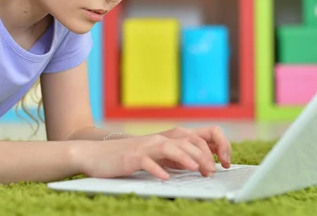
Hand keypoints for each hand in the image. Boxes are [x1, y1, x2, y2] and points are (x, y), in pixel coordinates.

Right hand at [75, 133, 217, 179]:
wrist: (97, 155)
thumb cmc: (128, 158)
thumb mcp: (155, 157)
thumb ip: (174, 158)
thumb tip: (196, 165)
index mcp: (166, 139)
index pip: (194, 138)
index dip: (209, 149)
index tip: (220, 164)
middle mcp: (158, 139)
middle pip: (185, 142)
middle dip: (202, 155)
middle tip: (212, 171)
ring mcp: (144, 147)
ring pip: (169, 148)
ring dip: (185, 158)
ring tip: (197, 169)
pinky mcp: (131, 158)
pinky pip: (146, 162)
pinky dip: (157, 169)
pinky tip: (165, 178)